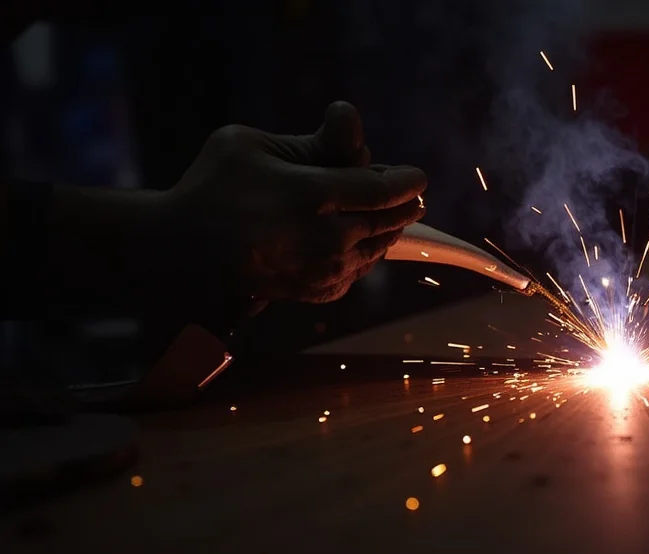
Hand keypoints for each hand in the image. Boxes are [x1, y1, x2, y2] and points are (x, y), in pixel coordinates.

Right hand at [169, 102, 426, 309]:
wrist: (182, 250)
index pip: (384, 191)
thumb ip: (312, 139)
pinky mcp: (319, 293)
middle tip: (409, 191)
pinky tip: (357, 236)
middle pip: (390, 220)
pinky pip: (361, 269)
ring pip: (380, 247)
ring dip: (387, 227)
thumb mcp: (251, 143)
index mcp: (310, 196)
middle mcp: (324, 238)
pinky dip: (367, 251)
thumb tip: (350, 116)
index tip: (418, 175)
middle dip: (404, 203)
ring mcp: (323, 271)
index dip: (408, 181)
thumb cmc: (215, 185)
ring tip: (385, 209)